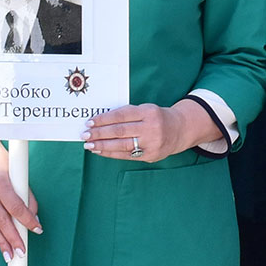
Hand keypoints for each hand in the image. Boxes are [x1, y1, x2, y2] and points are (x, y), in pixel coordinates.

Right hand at [0, 139, 39, 261]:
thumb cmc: (3, 164)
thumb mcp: (18, 176)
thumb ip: (26, 197)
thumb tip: (33, 218)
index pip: (16, 207)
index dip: (27, 221)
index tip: (37, 229)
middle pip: (2, 221)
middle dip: (13, 239)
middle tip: (22, 252)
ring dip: (2, 243)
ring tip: (10, 256)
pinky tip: (2, 243)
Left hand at [82, 101, 210, 161]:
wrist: (180, 130)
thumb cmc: (156, 117)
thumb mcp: (145, 109)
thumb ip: (127, 114)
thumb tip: (100, 121)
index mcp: (148, 112)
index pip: (122, 115)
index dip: (104, 119)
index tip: (90, 122)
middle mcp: (151, 128)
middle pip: (120, 131)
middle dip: (100, 133)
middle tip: (85, 135)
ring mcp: (151, 143)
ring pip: (122, 145)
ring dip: (103, 146)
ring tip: (89, 145)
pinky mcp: (150, 155)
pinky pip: (127, 155)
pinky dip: (111, 153)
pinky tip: (100, 151)